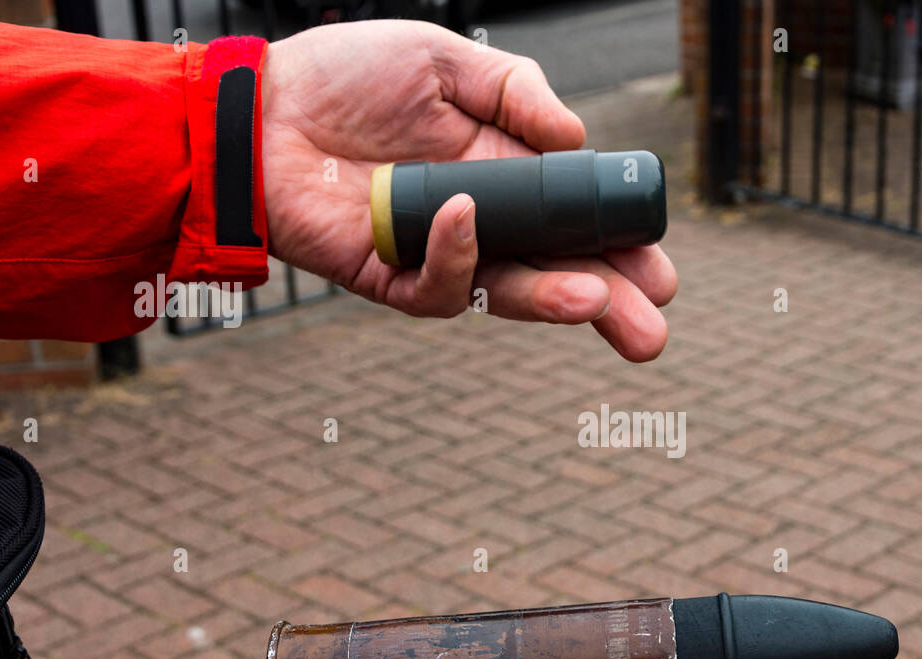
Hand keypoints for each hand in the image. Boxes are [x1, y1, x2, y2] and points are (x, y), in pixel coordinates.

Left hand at [260, 20, 675, 361]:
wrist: (262, 105)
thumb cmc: (348, 78)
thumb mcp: (448, 61)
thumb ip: (517, 92)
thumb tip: (575, 142)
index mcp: (508, 176)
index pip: (578, 224)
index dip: (621, 248)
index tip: (660, 264)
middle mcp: (486, 225)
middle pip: (560, 276)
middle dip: (610, 305)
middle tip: (651, 333)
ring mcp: (441, 255)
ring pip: (510, 295)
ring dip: (555, 302)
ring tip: (598, 302)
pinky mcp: (393, 277)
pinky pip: (439, 286)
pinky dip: (458, 255)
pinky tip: (467, 216)